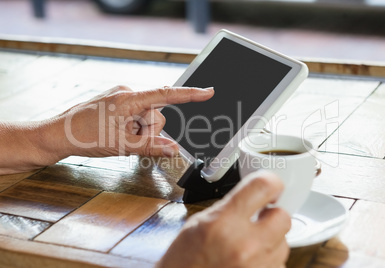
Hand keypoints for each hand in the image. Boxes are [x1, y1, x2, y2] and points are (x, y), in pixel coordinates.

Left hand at [41, 85, 213, 159]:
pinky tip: (117, 133)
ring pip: (147, 118)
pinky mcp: (118, 104)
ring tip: (119, 137)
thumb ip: (152, 147)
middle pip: (157, 115)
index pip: (166, 95)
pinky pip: (137, 116)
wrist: (58, 134)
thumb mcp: (122, 145)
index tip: (208, 92)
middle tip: (128, 140)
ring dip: (139, 132)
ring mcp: (122, 98)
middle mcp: (127, 94)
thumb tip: (175, 149)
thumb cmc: (84, 137)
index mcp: (129, 98)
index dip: (190, 94)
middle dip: (148, 131)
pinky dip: (133, 128)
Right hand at [158, 171, 290, 267]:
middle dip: (272, 216)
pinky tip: (249, 261)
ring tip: (247, 246)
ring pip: (284, 243)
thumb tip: (254, 195)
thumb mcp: (200, 222)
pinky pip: (279, 264)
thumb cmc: (185, 260)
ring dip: (270, 241)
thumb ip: (230, 206)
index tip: (270, 187)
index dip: (271, 182)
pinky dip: (267, 261)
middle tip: (259, 220)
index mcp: (224, 223)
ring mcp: (257, 267)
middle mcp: (245, 245)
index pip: (264, 186)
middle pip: (283, 217)